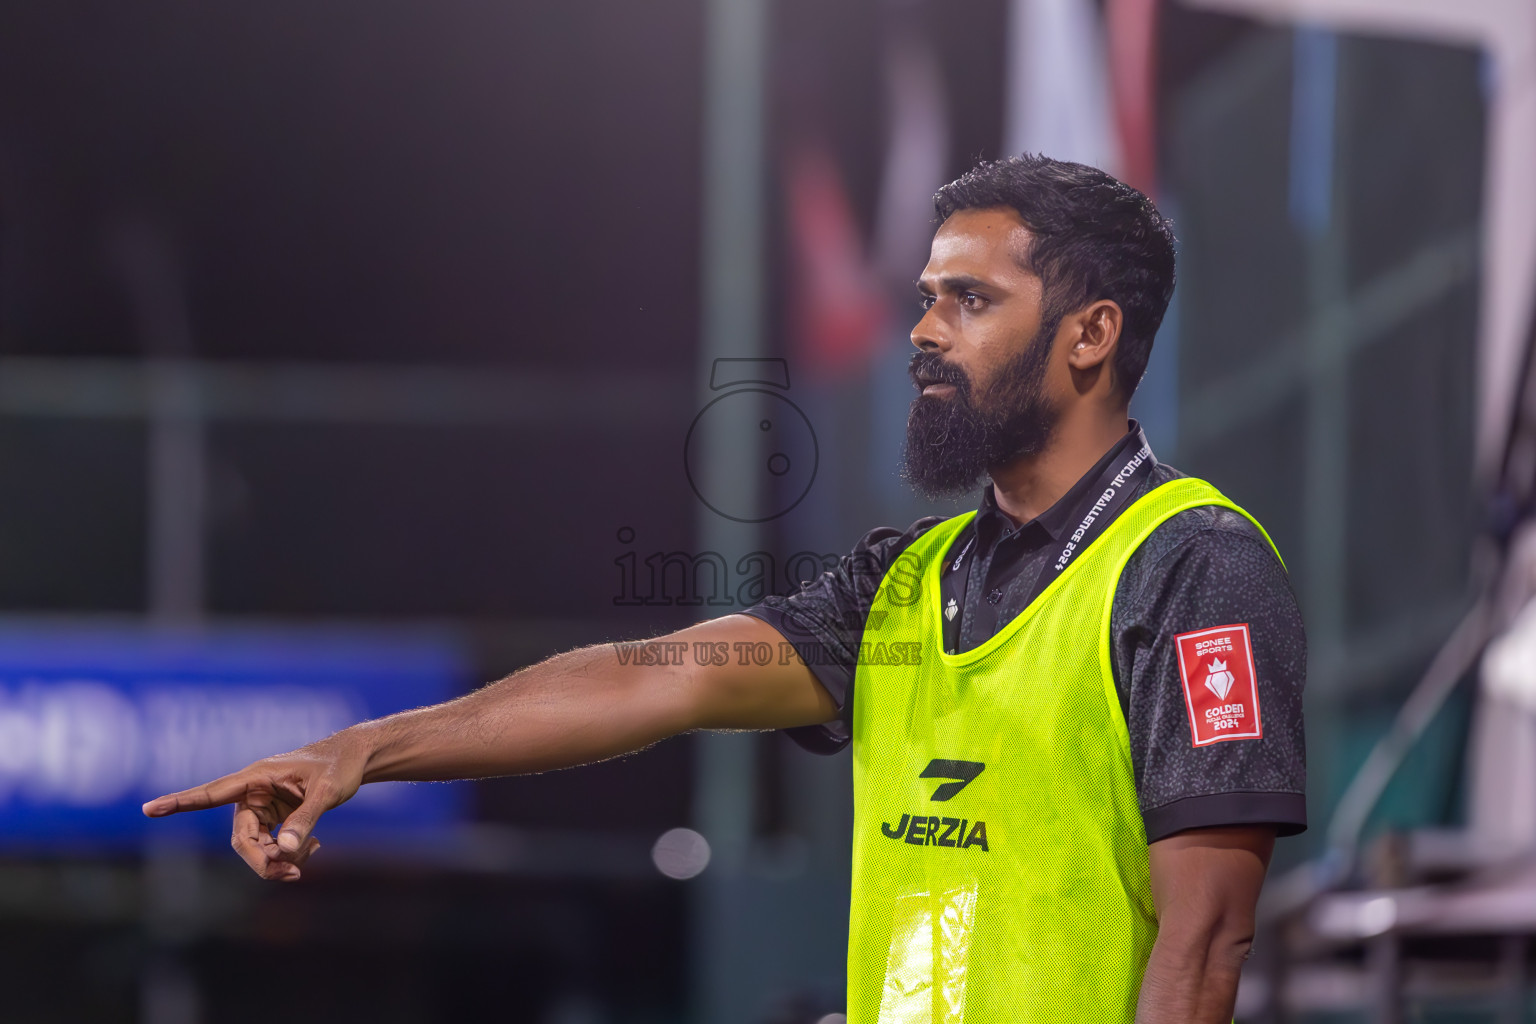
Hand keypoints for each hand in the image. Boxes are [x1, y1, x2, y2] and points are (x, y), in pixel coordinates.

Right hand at [142, 732, 369, 881]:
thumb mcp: (327, 792)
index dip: (180, 802)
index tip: (149, 809)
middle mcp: (252, 793)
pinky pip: (270, 846)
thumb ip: (305, 819)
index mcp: (256, 777)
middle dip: (263, 860)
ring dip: (279, 860)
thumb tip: (285, 852)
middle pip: (241, 839)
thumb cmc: (339, 766)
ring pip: (255, 848)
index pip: (211, 793)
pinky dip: (288, 855)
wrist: (354, 759)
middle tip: (294, 873)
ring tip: (313, 852)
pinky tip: (313, 848)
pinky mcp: (274, 817)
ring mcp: (262, 807)